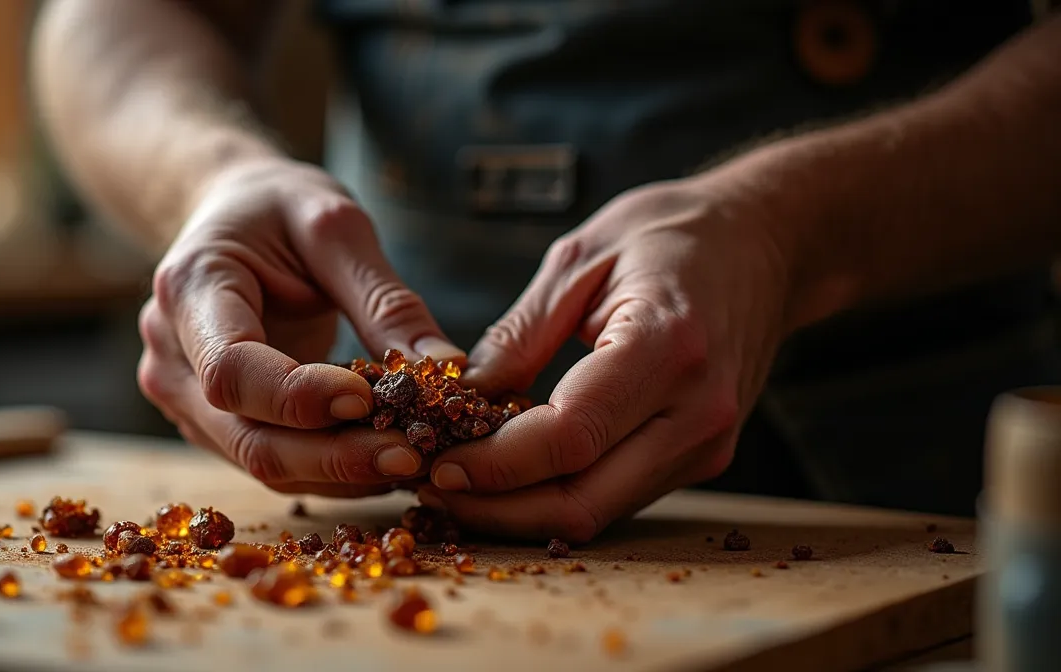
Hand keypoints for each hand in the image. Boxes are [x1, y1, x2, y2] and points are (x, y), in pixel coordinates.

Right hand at [137, 157, 463, 496]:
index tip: (372, 398)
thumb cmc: (279, 209)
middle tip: (414, 455)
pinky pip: (273, 461)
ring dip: (342, 473)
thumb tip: (446, 367)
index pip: (232, 369)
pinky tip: (385, 457)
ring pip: (261, 462)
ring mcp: (184, 398)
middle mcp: (172, 356)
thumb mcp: (336, 226)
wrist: (232, 213)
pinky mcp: (212, 424)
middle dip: (336, 456)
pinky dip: (332, 470)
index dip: (299, 397)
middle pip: (248, 436)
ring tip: (415, 459)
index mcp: (189, 289)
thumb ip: (383, 298)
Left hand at [418, 177, 792, 540]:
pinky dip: (557, 496)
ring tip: (458, 488)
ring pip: (598, 513)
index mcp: (667, 346)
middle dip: (497, 508)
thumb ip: (519, 334)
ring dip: (521, 512)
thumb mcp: (581, 257)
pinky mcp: (703, 458)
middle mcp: (698, 411)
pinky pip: (617, 498)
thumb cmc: (672, 235)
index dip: (496, 465)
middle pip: (582, 499)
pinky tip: (511, 477)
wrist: (767, 244)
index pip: (569, 436)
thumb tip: (458, 399)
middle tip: (432, 491)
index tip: (437, 465)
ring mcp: (708, 444)